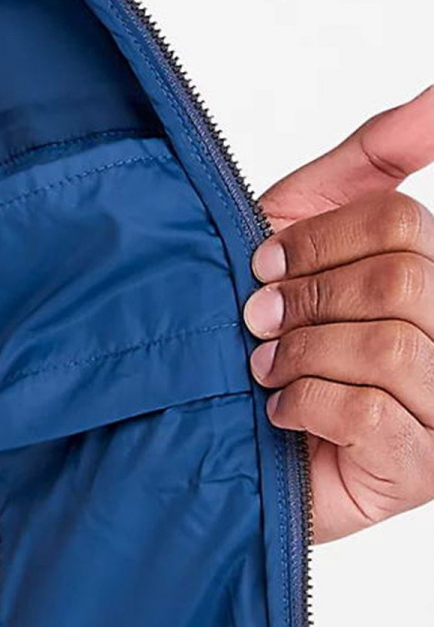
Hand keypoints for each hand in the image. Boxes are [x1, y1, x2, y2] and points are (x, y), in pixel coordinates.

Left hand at [242, 81, 433, 541]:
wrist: (212, 422)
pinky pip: (370, 411)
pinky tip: (282, 411)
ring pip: (391, 347)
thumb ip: (379, 154)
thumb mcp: (311, 216)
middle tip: (258, 319)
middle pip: (403, 282)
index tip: (264, 259)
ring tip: (266, 366)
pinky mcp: (420, 473)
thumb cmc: (268, 320)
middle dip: (305, 296)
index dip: (319, 237)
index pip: (405, 224)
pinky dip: (303, 401)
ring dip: (299, 352)